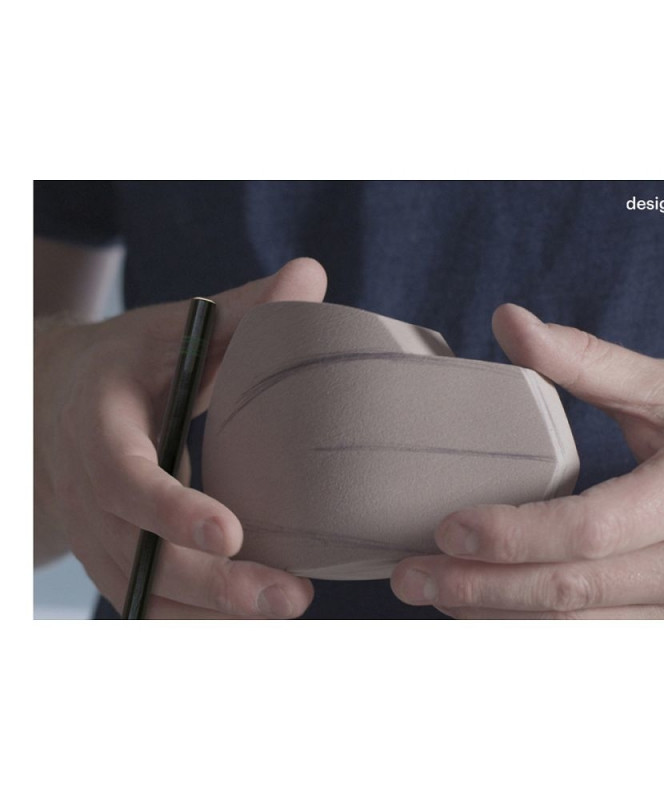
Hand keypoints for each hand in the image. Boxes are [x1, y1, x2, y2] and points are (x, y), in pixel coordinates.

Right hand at [34, 258, 326, 618]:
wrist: (58, 400)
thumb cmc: (131, 361)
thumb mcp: (175, 328)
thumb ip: (243, 309)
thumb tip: (311, 274)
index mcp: (97, 424)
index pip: (124, 478)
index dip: (171, 510)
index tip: (233, 532)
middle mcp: (85, 491)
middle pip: (139, 555)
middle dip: (214, 584)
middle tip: (291, 594)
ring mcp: (94, 533)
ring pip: (142, 593)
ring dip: (211, 614)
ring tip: (288, 606)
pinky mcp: (111, 556)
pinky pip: (143, 602)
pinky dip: (194, 619)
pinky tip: (251, 620)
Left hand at [391, 304, 663, 618]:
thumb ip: (588, 360)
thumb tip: (509, 321)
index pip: (588, 530)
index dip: (510, 535)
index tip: (446, 527)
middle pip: (572, 592)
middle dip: (480, 587)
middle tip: (411, 575)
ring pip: (584, 631)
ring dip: (499, 620)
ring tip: (436, 596)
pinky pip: (608, 645)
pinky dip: (543, 637)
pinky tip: (495, 617)